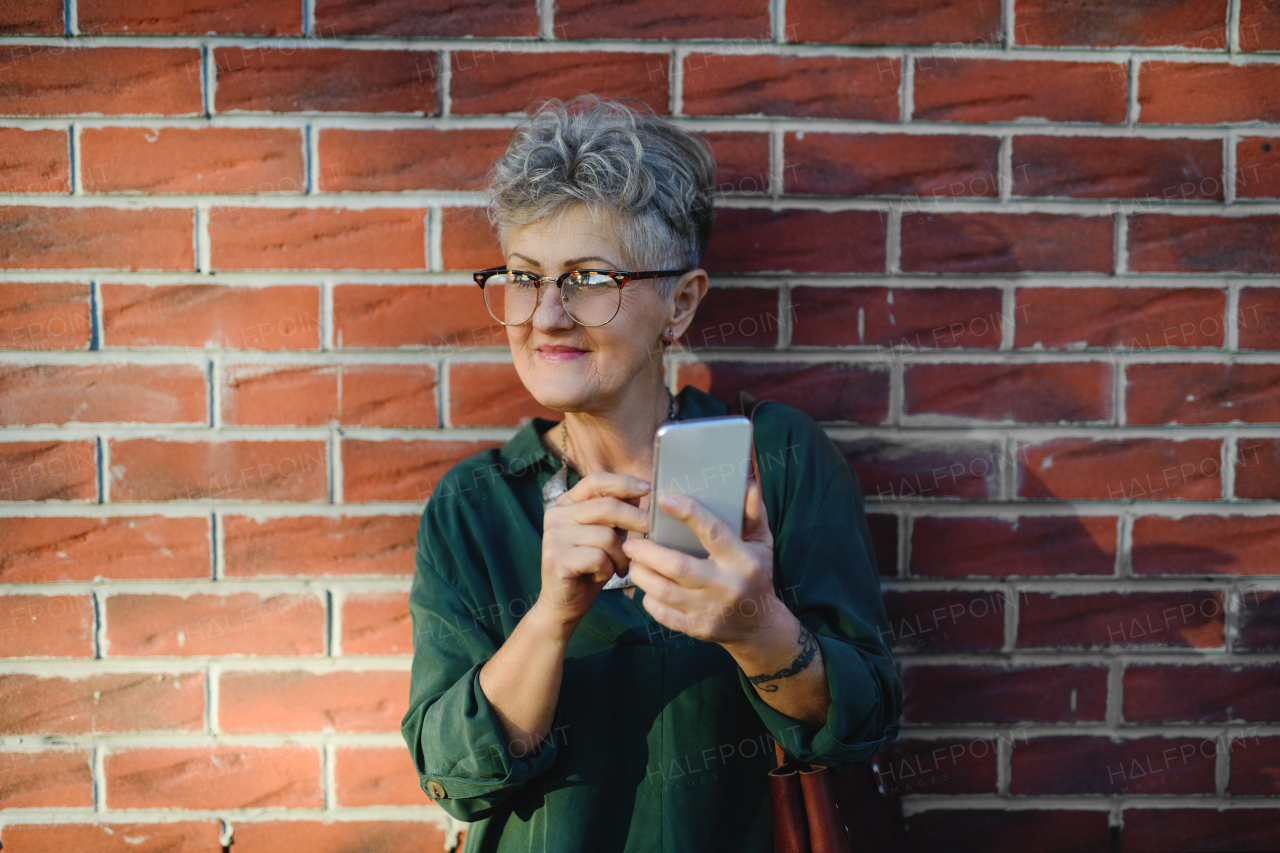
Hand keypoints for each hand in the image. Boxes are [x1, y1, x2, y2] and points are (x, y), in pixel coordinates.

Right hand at [534, 471, 649, 635]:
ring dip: (621, 555)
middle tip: (651, 531)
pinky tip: (601, 576)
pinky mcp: (557, 558)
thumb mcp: (606, 534)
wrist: (564, 603)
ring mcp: (553, 536)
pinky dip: (608, 569)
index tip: (647, 488)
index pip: (595, 480)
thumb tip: (642, 490)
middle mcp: (556, 515)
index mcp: (566, 504)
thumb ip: (617, 513)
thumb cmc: (590, 567)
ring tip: (619, 566)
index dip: (624, 482)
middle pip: (607, 506)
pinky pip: (598, 558)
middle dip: (636, 519)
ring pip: (607, 536)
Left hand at [621, 477, 776, 645]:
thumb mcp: (762, 544)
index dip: (688, 514)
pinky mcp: (696, 628)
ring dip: (642, 574)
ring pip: (664, 591)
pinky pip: (663, 613)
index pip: (712, 532)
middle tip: (631, 541)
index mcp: (742, 560)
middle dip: (648, 552)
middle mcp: (725, 585)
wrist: (759, 627)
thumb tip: (747, 482)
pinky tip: (646, 586)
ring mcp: (709, 610)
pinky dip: (648, 598)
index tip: (664, 499)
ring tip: (633, 560)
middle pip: (678, 566)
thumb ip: (754, 514)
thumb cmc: (756, 576)